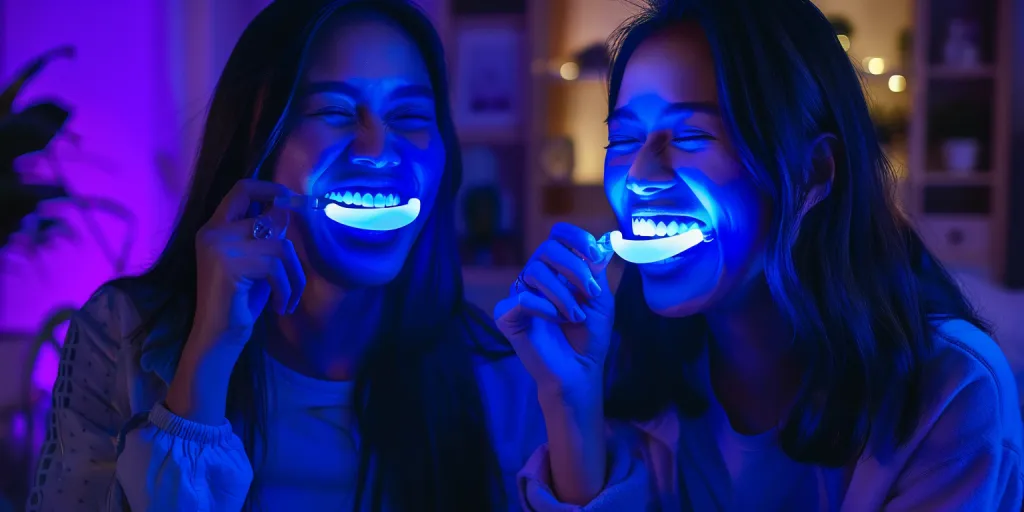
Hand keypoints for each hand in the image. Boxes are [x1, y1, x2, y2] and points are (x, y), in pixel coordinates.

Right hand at [190, 179, 306, 352]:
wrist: (219, 336)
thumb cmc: (239, 302)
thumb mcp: (257, 264)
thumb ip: (266, 237)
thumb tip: (287, 212)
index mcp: (215, 228)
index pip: (241, 190)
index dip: (269, 188)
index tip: (290, 198)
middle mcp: (213, 232)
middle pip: (271, 221)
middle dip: (291, 254)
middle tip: (292, 282)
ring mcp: (219, 246)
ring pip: (280, 246)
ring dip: (293, 277)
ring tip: (287, 299)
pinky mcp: (230, 264)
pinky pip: (276, 268)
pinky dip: (286, 289)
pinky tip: (280, 306)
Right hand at [494, 223, 613, 403]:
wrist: (578, 370)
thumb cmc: (589, 336)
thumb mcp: (600, 299)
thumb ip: (596, 271)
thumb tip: (603, 240)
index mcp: (559, 269)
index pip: (558, 235)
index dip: (576, 237)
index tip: (594, 254)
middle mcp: (537, 277)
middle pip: (547, 248)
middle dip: (574, 267)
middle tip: (590, 292)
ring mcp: (521, 295)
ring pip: (534, 271)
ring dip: (562, 294)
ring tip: (575, 316)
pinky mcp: (507, 316)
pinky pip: (520, 299)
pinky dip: (543, 307)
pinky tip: (555, 320)